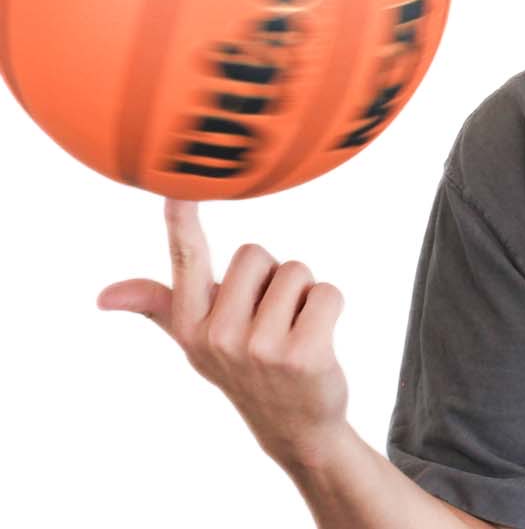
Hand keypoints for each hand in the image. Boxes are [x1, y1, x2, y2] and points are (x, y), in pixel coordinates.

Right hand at [96, 197, 350, 469]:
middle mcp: (217, 336)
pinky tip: (318, 341)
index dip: (182, 221)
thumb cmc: (244, 366)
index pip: (186, 260)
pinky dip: (331, 307)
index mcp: (189, 325)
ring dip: (303, 294)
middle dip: (271, 277)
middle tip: (271, 320)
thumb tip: (102, 295)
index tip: (175, 188)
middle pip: (256, 252)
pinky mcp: (302, 355)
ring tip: (293, 332)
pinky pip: (327, 292)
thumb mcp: (195, 339)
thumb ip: (157, 304)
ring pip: (295, 270)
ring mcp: (258, 349)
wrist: (294, 427)